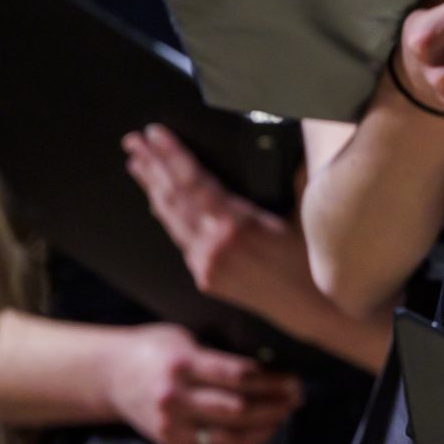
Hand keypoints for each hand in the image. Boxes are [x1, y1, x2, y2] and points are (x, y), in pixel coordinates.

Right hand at [102, 322, 302, 443]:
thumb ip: (219, 355)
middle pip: (238, 410)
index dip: (272, 382)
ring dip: (264, 430)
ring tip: (282, 417)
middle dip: (274, 406)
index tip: (293, 380)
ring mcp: (172, 427)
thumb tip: (270, 368)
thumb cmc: (155, 350)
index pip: (238, 377)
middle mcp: (175, 399)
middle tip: (295, 398)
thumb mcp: (185, 339)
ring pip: (230, 439)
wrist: (112, 375)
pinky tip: (260, 436)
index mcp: (181, 365)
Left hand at [123, 125, 307, 308]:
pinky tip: (158, 203)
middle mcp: (214, 244)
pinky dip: (168, 217)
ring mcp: (205, 264)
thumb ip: (298, 178)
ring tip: (136, 164)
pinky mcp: (204, 277)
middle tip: (132, 141)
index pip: (193, 180)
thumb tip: (302, 145)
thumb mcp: (307, 215)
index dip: (171, 155)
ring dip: (152, 189)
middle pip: (173, 197)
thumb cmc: (311, 261)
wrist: (307, 309)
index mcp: (236, 223)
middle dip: (152, 165)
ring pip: (171, 220)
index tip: (154, 133)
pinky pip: (181, 241)